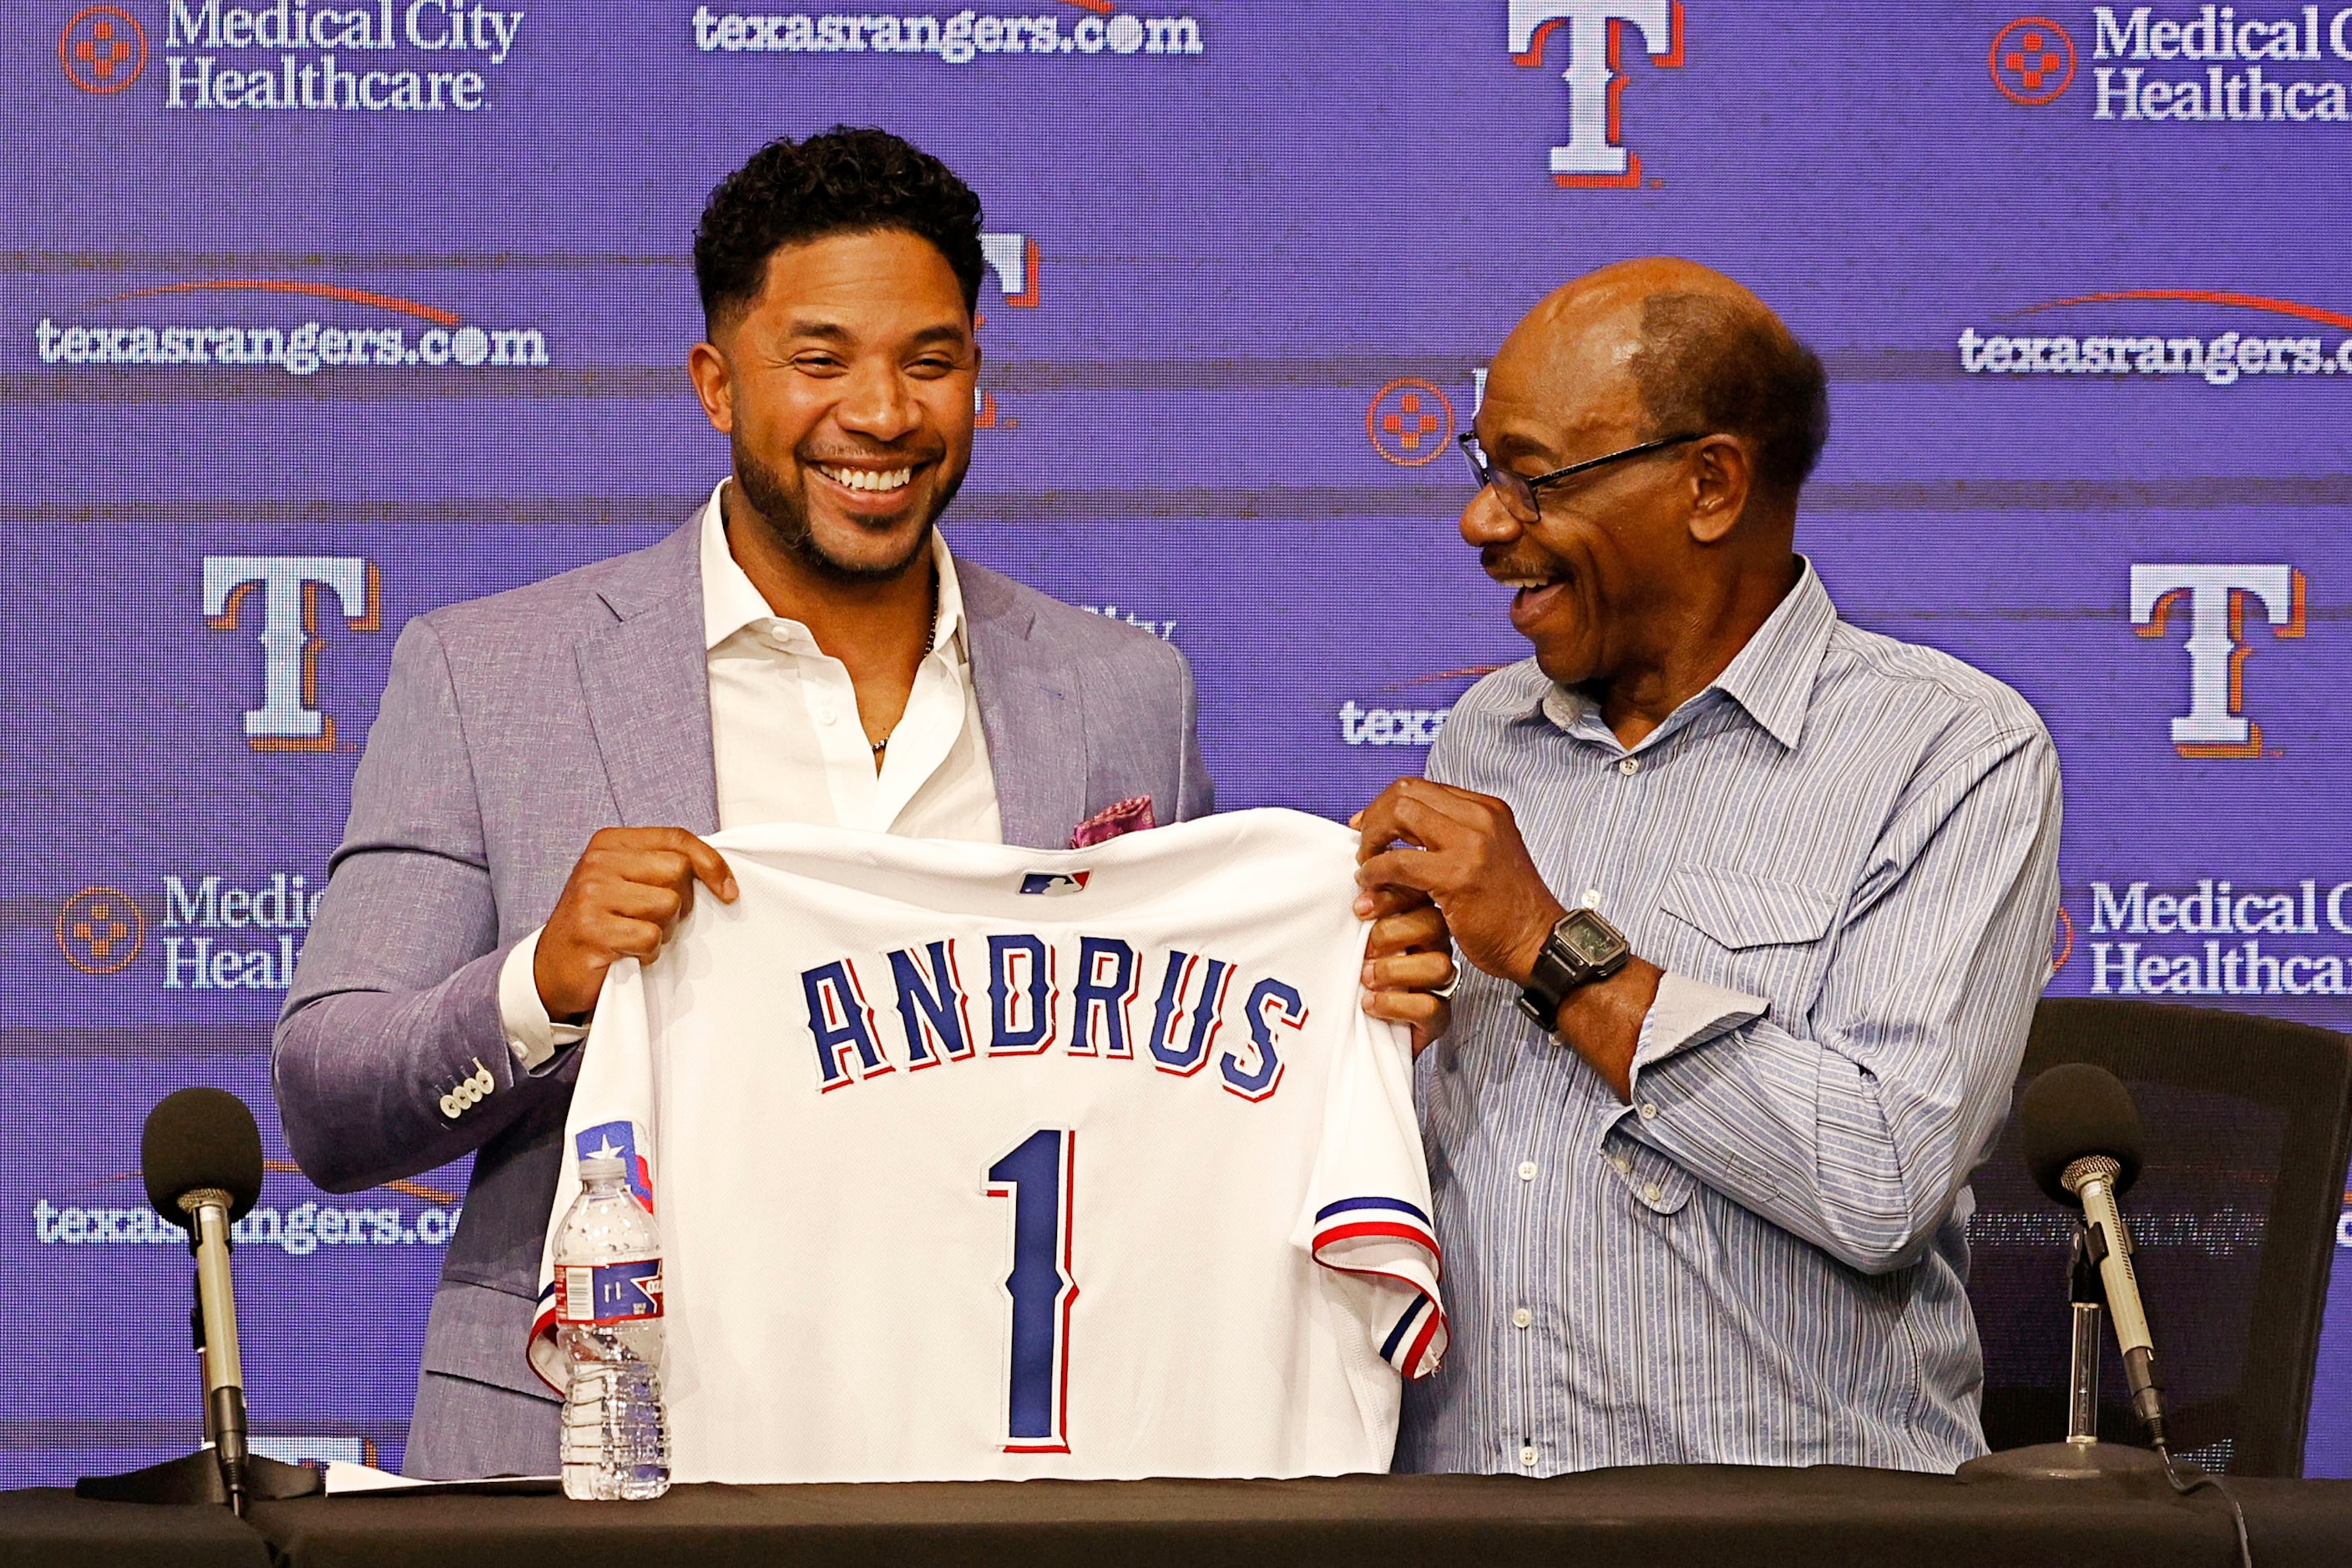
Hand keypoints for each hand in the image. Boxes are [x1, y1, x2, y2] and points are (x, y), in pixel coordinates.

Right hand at [535, 827, 736, 1019]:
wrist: (552, 968)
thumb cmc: (601, 923)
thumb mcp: (627, 883)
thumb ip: (661, 867)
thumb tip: (717, 872)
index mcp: (609, 843)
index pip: (676, 838)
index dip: (711, 863)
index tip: (728, 891)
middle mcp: (597, 863)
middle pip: (677, 870)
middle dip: (681, 902)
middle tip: (657, 920)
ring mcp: (591, 895)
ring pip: (667, 904)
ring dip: (663, 930)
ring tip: (638, 936)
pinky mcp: (592, 931)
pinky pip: (650, 937)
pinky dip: (648, 953)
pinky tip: (628, 954)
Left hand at [1351, 878, 1454, 1056]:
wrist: (1355, 1033)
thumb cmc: (1352, 979)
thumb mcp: (1351, 942)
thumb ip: (1358, 917)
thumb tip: (1348, 887)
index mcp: (1415, 922)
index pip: (1417, 897)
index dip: (1390, 898)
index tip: (1359, 909)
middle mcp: (1433, 948)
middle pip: (1434, 924)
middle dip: (1393, 933)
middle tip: (1365, 950)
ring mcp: (1438, 983)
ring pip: (1439, 965)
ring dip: (1395, 970)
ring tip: (1366, 979)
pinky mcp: (1437, 1017)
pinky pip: (1431, 1007)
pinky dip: (1395, 1005)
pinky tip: (1370, 1005)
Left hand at [1352, 778, 1567, 989]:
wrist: (1538, 942)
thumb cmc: (1509, 909)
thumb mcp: (1487, 856)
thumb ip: (1453, 836)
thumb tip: (1402, 829)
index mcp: (1487, 809)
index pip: (1422, 787)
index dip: (1386, 804)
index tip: (1368, 825)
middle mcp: (1481, 818)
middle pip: (1406, 792)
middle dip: (1375, 816)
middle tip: (1364, 846)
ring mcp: (1471, 844)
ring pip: (1399, 815)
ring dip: (1373, 839)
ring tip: (1368, 865)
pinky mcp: (1457, 876)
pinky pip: (1398, 861)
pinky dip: (1376, 870)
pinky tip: (1372, 884)